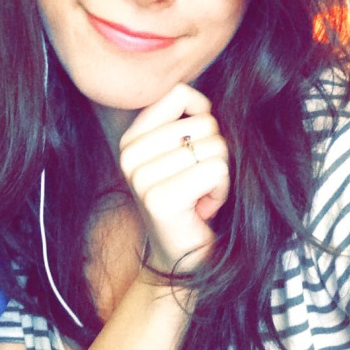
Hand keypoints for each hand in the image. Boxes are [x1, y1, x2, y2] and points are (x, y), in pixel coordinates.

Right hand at [119, 83, 228, 273]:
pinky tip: (204, 207)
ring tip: (200, 194)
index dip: (202, 113)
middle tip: (198, 181)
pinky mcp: (159, 199)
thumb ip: (187, 119)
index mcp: (131, 138)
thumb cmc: (190, 196)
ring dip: (219, 174)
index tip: (195, 145)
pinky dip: (221, 190)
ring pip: (214, 146)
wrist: (182, 255)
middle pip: (203, 122)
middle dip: (214, 152)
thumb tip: (204, 102)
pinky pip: (216, 170)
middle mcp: (129, 155)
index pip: (179, 93)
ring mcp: (140, 177)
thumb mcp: (182, 151)